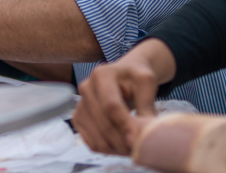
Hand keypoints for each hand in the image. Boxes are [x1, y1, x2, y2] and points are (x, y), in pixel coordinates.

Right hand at [73, 39, 176, 155]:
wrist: (124, 75)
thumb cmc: (136, 77)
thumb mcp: (147, 81)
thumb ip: (146, 103)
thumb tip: (146, 130)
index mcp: (102, 75)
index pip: (111, 105)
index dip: (124, 125)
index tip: (136, 140)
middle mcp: (86, 88)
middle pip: (103, 123)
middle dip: (122, 141)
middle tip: (140, 150)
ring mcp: (80, 104)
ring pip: (96, 137)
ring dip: (116, 149)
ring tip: (134, 149)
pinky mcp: (79, 119)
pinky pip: (91, 142)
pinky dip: (108, 150)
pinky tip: (122, 147)